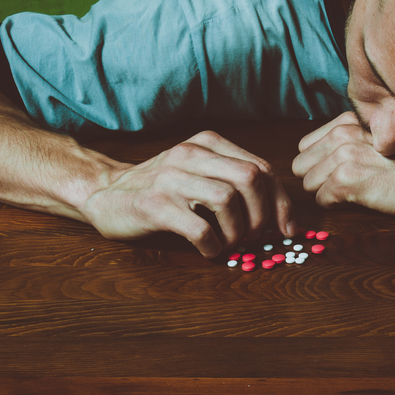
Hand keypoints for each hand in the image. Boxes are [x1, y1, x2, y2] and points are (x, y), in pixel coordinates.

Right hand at [82, 131, 295, 257]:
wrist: (106, 193)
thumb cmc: (164, 189)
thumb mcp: (201, 173)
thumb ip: (237, 184)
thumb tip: (284, 218)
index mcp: (209, 144)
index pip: (262, 168)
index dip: (281, 201)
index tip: (289, 228)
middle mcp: (191, 154)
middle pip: (251, 178)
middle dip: (263, 215)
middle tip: (256, 237)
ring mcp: (172, 178)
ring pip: (228, 200)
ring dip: (238, 231)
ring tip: (230, 244)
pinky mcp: (155, 205)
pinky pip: (200, 228)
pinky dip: (213, 245)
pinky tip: (210, 250)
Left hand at [292, 112, 394, 218]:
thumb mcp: (379, 139)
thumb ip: (350, 141)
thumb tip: (323, 160)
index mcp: (347, 122)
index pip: (305, 146)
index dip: (318, 163)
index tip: (336, 171)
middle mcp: (341, 135)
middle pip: (301, 165)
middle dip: (317, 179)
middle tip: (343, 186)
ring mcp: (342, 157)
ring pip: (308, 184)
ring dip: (327, 192)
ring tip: (355, 192)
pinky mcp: (345, 180)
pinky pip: (321, 200)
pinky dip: (337, 205)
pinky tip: (360, 199)